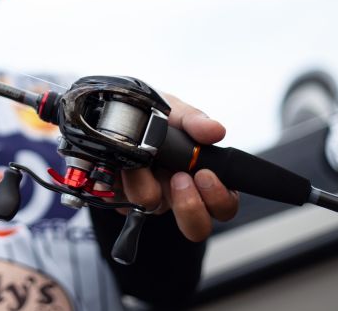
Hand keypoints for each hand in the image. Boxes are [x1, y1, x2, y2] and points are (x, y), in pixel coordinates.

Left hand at [119, 93, 238, 240]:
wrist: (114, 114)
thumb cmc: (152, 116)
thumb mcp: (174, 111)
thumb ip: (194, 121)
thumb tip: (215, 131)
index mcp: (201, 175)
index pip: (224, 204)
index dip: (218, 197)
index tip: (204, 174)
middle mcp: (178, 193)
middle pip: (197, 226)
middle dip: (189, 205)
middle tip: (178, 178)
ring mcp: (152, 199)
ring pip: (155, 209)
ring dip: (145, 182)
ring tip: (139, 159)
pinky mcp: (124, 200)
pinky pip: (123, 201)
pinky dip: (122, 178)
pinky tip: (122, 163)